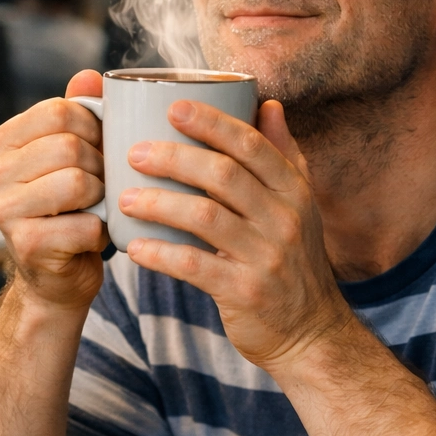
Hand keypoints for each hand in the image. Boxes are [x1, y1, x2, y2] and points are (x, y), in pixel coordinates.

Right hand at [0, 69, 109, 310]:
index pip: (60, 111)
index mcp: (5, 142)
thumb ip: (80, 113)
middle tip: (103, 182)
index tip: (101, 146)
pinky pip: (85, 225)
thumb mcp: (74, 154)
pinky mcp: (26, 247)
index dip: (95, 126)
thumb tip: (89, 75)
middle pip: (69, 146)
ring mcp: (5, 212)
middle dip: (100, 164)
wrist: (58, 275)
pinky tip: (92, 235)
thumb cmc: (72, 206)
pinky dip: (101, 231)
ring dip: (102, 196)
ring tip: (97, 205)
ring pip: (77, 183)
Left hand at [119, 99, 354, 369]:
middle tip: (134, 152)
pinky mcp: (245, 292)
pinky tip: (134, 248)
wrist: (311, 332)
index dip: (212, 122)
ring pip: (204, 217)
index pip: (252, 144)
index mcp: (294, 190)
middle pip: (223, 175)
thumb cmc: (294, 261)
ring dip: (159, 204)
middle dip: (174, 157)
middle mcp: (284, 218)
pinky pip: (194, 266)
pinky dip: (160, 254)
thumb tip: (267, 103)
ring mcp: (266, 256)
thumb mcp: (301, 205)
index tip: (173, 107)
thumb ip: (283, 154)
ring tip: (125, 198)